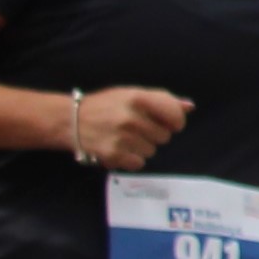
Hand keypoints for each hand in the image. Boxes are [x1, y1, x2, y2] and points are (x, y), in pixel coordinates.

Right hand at [76, 84, 195, 169]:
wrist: (69, 120)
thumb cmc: (105, 106)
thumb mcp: (131, 94)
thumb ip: (162, 100)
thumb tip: (189, 106)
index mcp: (138, 98)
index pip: (175, 115)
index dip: (175, 122)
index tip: (168, 123)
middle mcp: (131, 117)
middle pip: (165, 136)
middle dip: (154, 134)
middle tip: (134, 128)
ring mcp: (123, 137)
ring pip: (152, 151)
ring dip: (142, 147)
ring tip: (123, 137)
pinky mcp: (114, 154)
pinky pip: (139, 163)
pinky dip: (131, 159)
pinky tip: (118, 148)